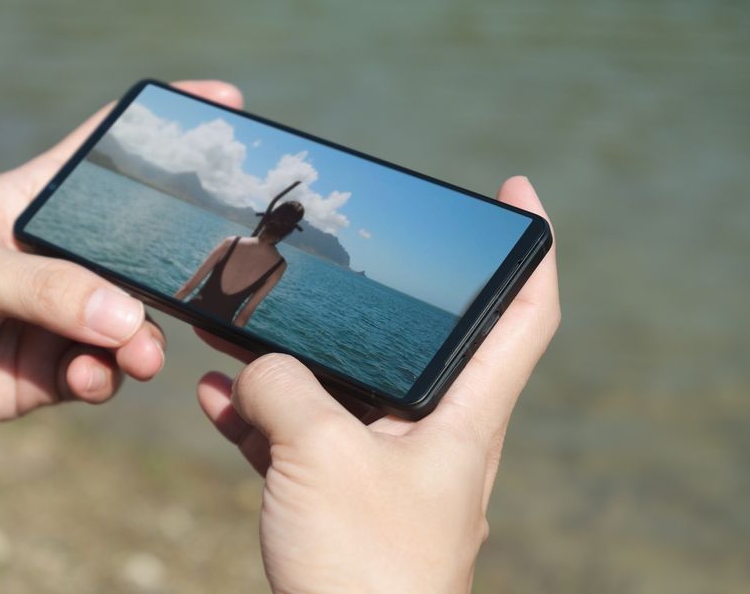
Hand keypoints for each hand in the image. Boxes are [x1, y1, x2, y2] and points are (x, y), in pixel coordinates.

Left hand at [0, 80, 244, 431]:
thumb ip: (49, 290)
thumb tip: (130, 321)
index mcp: (34, 203)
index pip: (105, 151)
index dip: (160, 126)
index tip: (226, 99)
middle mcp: (54, 257)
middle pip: (136, 252)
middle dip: (173, 270)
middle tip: (203, 289)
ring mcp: (55, 315)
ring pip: (128, 322)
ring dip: (140, 341)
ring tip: (134, 357)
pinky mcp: (48, 370)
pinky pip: (101, 372)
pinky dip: (106, 378)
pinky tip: (88, 380)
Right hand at [196, 177, 558, 591]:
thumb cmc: (367, 571)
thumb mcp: (321, 456)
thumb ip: (286, 388)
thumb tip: (255, 369)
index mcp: (465, 418)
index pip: (526, 314)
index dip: (533, 248)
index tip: (516, 193)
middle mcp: (432, 437)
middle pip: (411, 344)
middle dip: (360, 300)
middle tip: (313, 261)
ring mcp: (383, 472)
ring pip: (341, 391)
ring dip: (290, 358)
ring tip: (234, 322)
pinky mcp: (339, 505)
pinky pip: (300, 440)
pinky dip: (261, 415)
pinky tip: (215, 394)